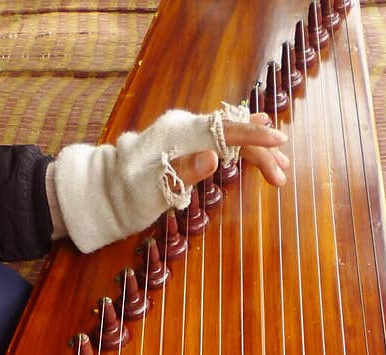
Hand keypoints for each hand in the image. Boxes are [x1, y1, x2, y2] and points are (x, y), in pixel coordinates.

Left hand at [52, 106, 289, 253]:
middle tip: (282, 177)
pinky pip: (220, 143)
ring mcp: (186, 135)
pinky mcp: (186, 146)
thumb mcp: (151, 191)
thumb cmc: (125, 196)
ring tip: (280, 171)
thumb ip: (182, 173)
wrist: (103, 192)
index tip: (278, 141)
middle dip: (260, 153)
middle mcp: (185, 128)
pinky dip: (241, 152)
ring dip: (255, 154)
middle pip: (232, 134)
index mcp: (178, 133)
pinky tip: (258, 155)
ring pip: (229, 139)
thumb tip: (212, 159)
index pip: (225, 129)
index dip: (254, 135)